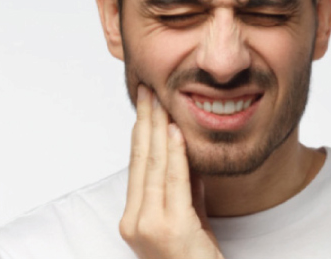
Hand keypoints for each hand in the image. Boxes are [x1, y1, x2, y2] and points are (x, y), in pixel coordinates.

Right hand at [119, 85, 223, 258]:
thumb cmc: (195, 257)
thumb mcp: (189, 214)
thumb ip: (184, 184)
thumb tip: (185, 148)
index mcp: (135, 217)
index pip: (137, 164)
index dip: (141, 130)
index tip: (146, 103)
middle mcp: (135, 221)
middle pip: (141, 159)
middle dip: (145, 121)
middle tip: (147, 90)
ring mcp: (150, 226)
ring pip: (154, 166)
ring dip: (158, 128)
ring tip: (159, 100)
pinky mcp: (171, 229)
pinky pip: (173, 182)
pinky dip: (175, 154)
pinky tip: (175, 132)